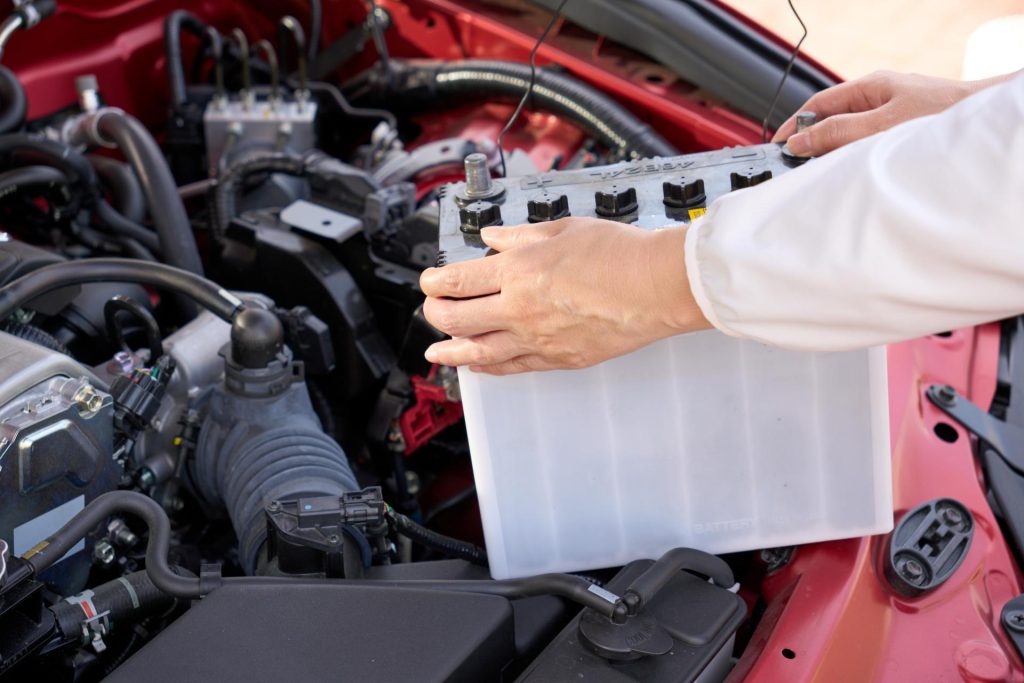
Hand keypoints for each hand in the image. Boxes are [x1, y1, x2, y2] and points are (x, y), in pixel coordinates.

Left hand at [419, 217, 707, 374]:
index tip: (428, 282)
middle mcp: (519, 308)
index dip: (434, 283)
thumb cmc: (618, 253)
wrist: (656, 287)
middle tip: (431, 311)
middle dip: (436, 315)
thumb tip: (491, 238)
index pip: (457, 281)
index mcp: (518, 271)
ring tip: (436, 354)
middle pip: (458, 319)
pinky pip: (513, 367)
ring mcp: (537, 339)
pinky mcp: (559, 358)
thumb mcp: (563, 230)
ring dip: (452, 352)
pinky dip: (489, 367)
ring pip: (480, 351)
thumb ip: (519, 236)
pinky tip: (478, 366)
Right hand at [773, 70, 1011, 156]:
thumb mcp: (881, 127)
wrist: (983, 118)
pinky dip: (851, 153)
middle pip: (831, 117)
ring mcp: (891, 109)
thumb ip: (839, 134)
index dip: (794, 126)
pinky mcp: (902, 126)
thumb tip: (800, 141)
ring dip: (832, 148)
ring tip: (818, 170)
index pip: (818, 105)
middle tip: (793, 164)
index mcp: (869, 86)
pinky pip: (865, 138)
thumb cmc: (943, 116)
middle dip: (810, 139)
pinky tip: (850, 168)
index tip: (777, 147)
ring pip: (848, 129)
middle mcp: (878, 95)